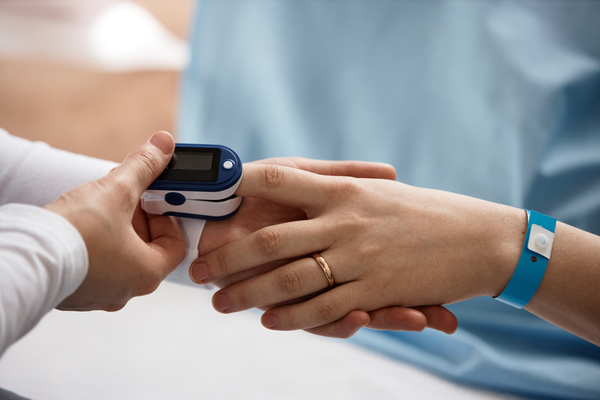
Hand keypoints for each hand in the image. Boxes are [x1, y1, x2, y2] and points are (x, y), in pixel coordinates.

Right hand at [46, 131, 184, 310]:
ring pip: (120, 260)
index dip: (165, 219)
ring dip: (117, 234)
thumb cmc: (75, 232)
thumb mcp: (117, 190)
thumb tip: (163, 144)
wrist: (26, 258)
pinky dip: (95, 250)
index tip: (150, 203)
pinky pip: (96, 269)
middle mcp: (127, 291)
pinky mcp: (76, 294)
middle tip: (125, 201)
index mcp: (147, 274)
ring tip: (100, 211)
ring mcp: (100, 296)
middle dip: (139, 223)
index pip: (174, 246)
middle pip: (147, 252)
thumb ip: (144, 166)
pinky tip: (80, 231)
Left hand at [193, 161, 460, 336]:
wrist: (480, 238)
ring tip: (222, 304)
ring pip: (290, 280)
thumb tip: (295, 193)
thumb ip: (336, 191)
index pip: (279, 178)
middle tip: (200, 273)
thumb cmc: (425, 212)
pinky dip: (293, 317)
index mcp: (344, 189)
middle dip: (229, 258)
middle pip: (270, 241)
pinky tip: (269, 321)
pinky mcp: (377, 291)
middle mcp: (345, 220)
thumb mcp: (378, 192)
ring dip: (250, 294)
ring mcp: (359, 257)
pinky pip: (325, 309)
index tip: (211, 195)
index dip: (238, 183)